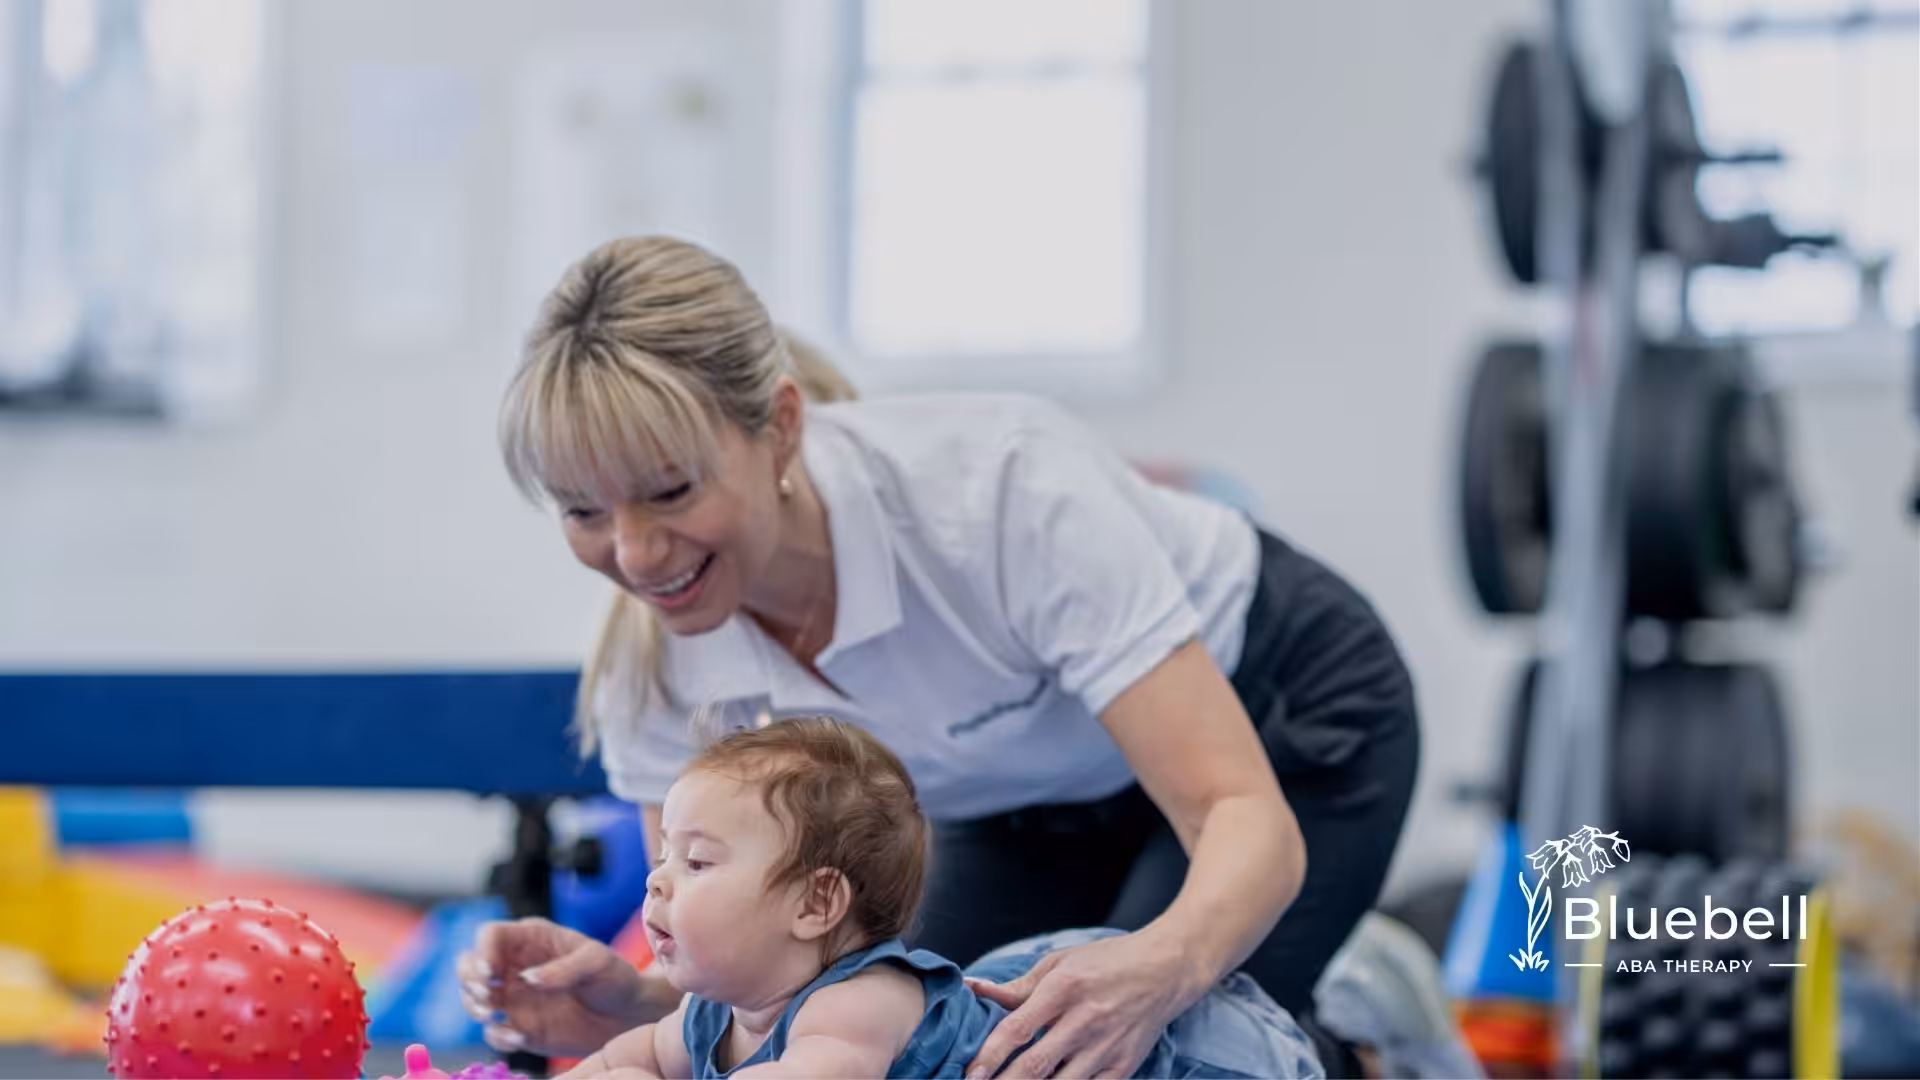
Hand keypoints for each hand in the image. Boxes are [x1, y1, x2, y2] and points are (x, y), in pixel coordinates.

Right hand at [455, 917, 654, 1056]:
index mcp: (530, 939)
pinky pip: (494, 1032)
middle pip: (469, 964)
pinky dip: (498, 1036)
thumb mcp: (596, 962)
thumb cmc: (613, 977)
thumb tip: (528, 980)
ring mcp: (513, 998)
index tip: (490, 971)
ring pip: (474, 999)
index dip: (483, 950)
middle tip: (486, 995)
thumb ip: (564, 969)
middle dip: (468, 979)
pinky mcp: (518, 1027)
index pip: (491, 935)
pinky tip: (518, 1038)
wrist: (626, 1015)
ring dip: (475, 1008)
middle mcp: (514, 966)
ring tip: (494, 1016)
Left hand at [963, 929, 1203, 1078]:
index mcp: (1064, 988)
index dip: (990, 1056)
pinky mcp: (1124, 1065)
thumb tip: (976, 989)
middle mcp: (1085, 1020)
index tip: (971, 1074)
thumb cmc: (1108, 961)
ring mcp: (1107, 1046)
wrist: (1168, 968)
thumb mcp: (1061, 962)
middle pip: (1034, 1066)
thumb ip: (1018, 985)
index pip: (1017, 1029)